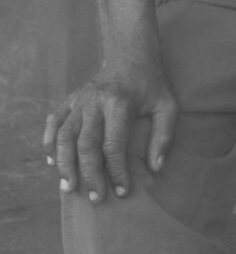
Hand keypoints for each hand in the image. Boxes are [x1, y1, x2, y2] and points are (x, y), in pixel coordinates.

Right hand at [42, 64, 177, 202]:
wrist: (131, 55)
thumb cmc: (151, 85)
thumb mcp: (167, 105)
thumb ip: (164, 135)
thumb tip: (155, 167)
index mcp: (119, 103)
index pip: (113, 145)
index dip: (116, 171)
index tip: (122, 191)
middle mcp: (95, 101)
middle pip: (86, 144)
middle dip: (89, 174)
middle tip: (95, 198)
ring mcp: (79, 100)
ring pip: (64, 135)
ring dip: (64, 163)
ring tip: (68, 187)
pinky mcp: (70, 99)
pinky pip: (54, 122)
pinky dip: (49, 143)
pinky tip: (51, 163)